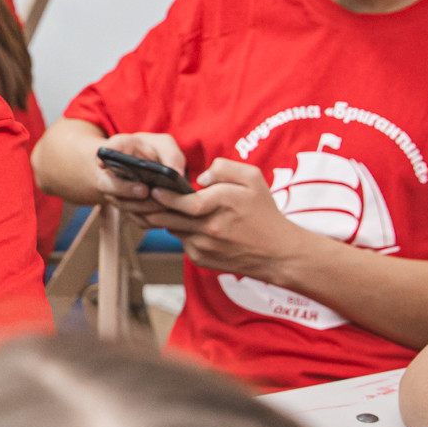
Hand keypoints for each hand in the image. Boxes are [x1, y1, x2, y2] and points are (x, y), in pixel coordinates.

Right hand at [91, 131, 187, 219]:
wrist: (151, 170)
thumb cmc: (156, 153)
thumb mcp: (163, 145)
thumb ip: (170, 154)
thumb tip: (177, 172)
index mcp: (118, 151)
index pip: (105, 151)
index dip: (101, 158)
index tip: (102, 163)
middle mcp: (110, 174)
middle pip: (106, 184)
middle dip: (124, 189)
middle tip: (144, 190)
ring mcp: (116, 194)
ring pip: (121, 205)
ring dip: (142, 207)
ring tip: (163, 204)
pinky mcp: (129, 210)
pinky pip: (137, 219)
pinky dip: (151, 218)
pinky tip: (166, 214)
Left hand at [141, 157, 312, 281]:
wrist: (278, 253)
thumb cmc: (264, 212)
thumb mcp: (253, 179)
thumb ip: (224, 168)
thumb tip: (200, 176)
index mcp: (223, 205)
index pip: (184, 202)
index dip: (166, 196)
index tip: (155, 188)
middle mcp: (211, 228)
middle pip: (170, 217)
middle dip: (156, 207)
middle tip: (149, 197)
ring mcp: (204, 246)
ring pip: (173, 228)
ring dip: (170, 218)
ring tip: (171, 208)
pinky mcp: (200, 259)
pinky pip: (182, 241)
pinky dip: (182, 232)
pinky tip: (192, 225)